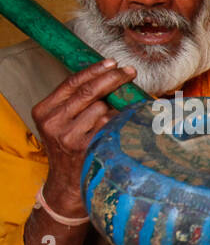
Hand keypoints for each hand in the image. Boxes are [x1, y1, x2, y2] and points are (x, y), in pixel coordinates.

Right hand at [31, 60, 137, 215]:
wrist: (67, 181)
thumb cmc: (70, 146)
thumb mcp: (62, 121)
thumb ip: (76, 101)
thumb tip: (108, 76)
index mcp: (44, 110)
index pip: (72, 83)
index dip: (94, 70)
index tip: (113, 63)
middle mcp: (53, 122)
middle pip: (88, 92)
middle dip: (112, 79)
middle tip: (129, 72)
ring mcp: (68, 136)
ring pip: (101, 109)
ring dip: (113, 110)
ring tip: (110, 121)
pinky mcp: (85, 148)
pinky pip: (109, 126)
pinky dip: (117, 124)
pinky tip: (116, 130)